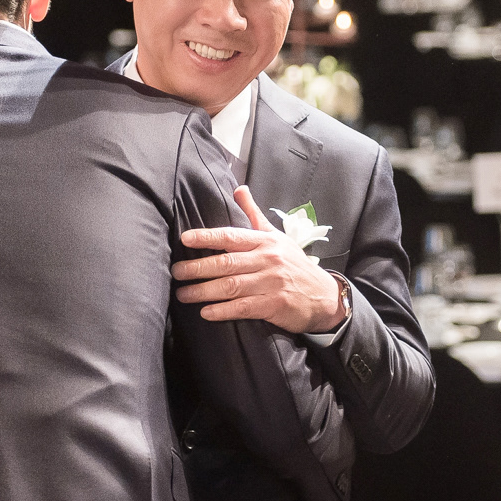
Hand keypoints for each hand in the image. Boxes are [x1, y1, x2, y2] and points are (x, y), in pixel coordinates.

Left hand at [174, 186, 345, 333]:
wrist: (325, 296)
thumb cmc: (294, 265)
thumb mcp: (277, 237)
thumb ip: (254, 214)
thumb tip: (239, 188)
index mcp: (265, 241)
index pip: (231, 236)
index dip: (207, 237)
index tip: (185, 239)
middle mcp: (268, 260)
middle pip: (226, 262)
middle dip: (197, 268)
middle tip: (176, 272)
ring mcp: (271, 283)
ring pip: (230, 286)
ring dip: (203, 291)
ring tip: (183, 294)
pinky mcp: (274, 305)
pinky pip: (243, 308)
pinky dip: (222, 311)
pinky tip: (206, 312)